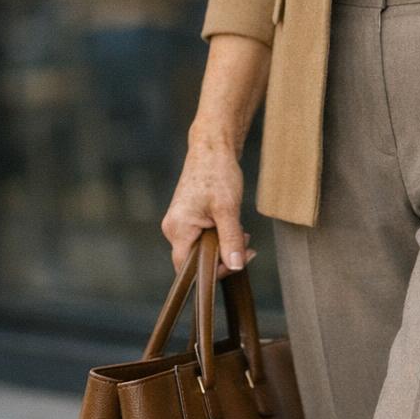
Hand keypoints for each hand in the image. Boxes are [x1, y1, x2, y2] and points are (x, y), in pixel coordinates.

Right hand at [161, 136, 258, 279]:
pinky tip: (232, 224)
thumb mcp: (228, 208)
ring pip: (201, 247)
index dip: (213, 271)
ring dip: (223, 244)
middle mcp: (174, 228)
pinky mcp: (188, 216)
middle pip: (195, 259)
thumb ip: (231, 240)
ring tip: (242, 231)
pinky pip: (202, 236)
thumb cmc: (217, 173)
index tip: (238, 261)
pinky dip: (219, 234)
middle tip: (245, 244)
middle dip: (223, 256)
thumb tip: (236, 266)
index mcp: (178, 229)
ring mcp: (180, 222)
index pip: (188, 268)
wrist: (212, 147)